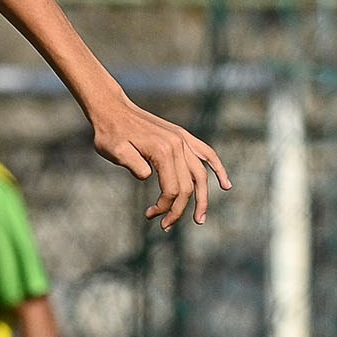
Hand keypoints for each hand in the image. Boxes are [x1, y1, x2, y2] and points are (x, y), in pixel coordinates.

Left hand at [89, 98, 229, 229]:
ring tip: (199, 219)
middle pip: (188, 186)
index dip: (164, 207)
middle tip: (166, 227)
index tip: (149, 215)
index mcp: (163, 151)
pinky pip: (206, 153)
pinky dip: (217, 168)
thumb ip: (132, 164)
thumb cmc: (110, 133)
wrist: (112, 109)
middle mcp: (178, 145)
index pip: (172, 189)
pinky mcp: (182, 136)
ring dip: (202, 198)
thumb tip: (148, 176)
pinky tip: (226, 184)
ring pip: (200, 174)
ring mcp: (182, 140)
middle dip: (179, 210)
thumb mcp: (114, 151)